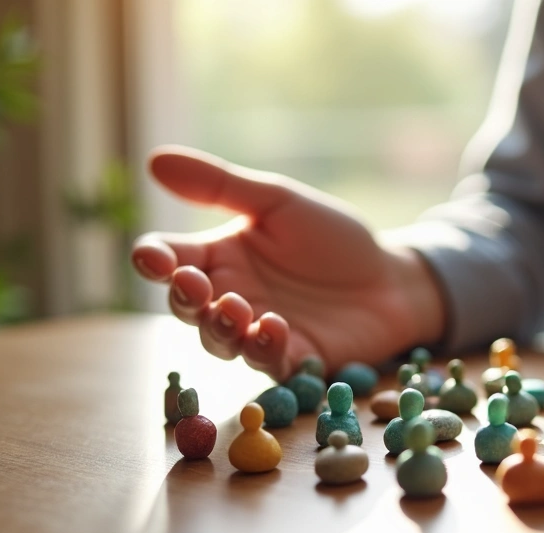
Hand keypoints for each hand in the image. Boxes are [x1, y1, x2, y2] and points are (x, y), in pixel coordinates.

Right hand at [131, 146, 444, 380]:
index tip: (151, 255)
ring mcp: (258, 332)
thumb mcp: (278, 201)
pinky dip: (264, 348)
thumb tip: (153, 159)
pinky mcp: (291, 360)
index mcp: (220, 256)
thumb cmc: (333, 237)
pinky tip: (273, 327)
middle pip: (187, 305)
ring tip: (235, 307)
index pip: (169, 259)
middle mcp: (230, 297)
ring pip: (219, 341)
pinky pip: (266, 362)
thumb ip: (219, 186)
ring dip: (219, 327)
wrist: (392, 276)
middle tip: (193, 284)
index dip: (153, 259)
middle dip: (183, 297)